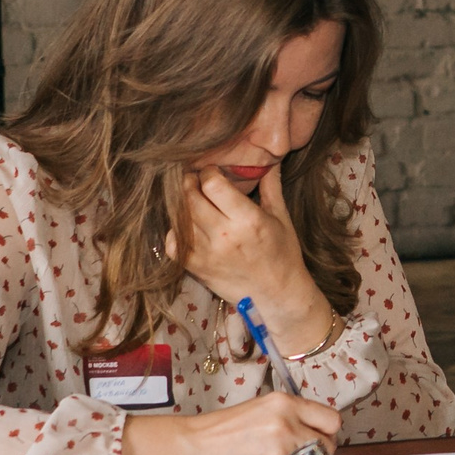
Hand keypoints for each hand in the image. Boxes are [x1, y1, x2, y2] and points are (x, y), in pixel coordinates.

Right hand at [121, 392, 338, 454]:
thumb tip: (309, 433)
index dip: (325, 432)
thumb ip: (286, 419)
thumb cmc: (215, 435)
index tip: (318, 439)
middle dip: (321, 451)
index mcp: (283, 402)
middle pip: (330, 440)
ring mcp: (284, 444)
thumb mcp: (257, 412)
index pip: (329, 418)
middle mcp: (288, 419)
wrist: (188, 450)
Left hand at [165, 163, 330, 348]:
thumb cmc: (283, 254)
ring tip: (191, 199)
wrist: (277, 295)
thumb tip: (268, 159)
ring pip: (180, 216)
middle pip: (191, 197)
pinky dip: (175, 229)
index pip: (213, 184)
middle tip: (194, 179)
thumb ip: (271, 185)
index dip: (209, 172)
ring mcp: (206, 253)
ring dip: (182, 203)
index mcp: (248, 219)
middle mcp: (225, 235)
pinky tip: (187, 224)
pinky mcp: (195, 267)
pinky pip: (172, 241)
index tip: (212, 171)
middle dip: (190, 183)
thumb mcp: (281, 217)